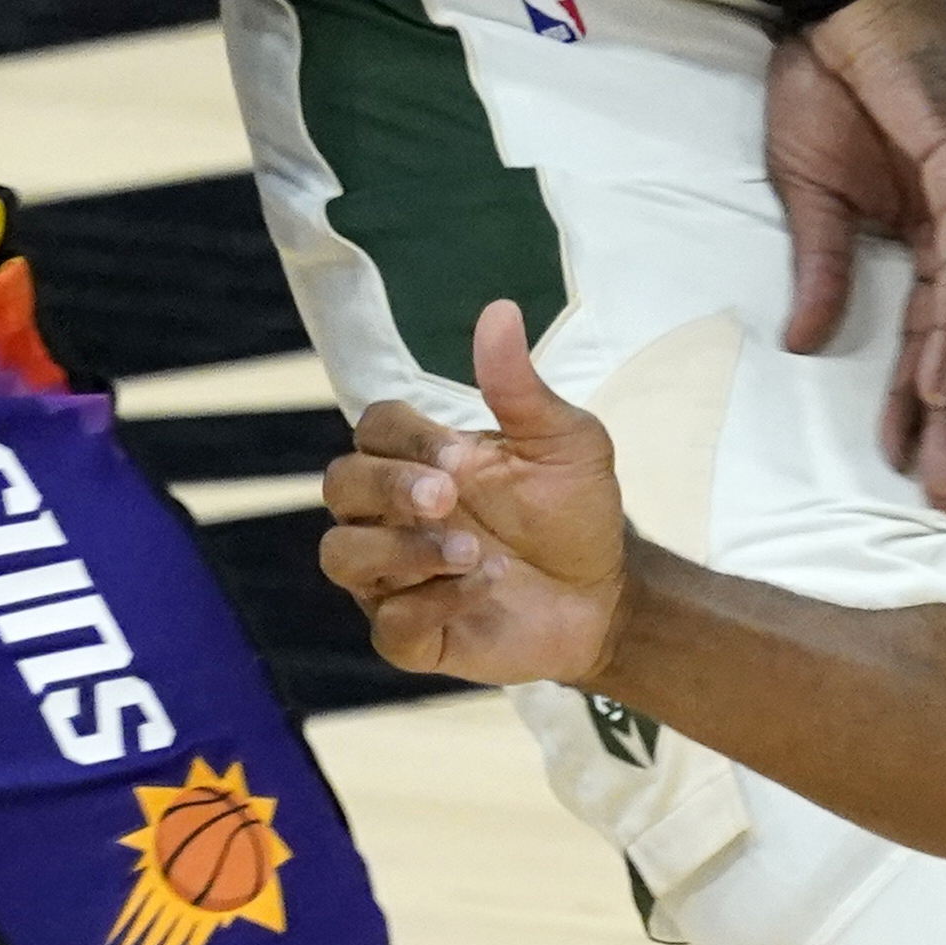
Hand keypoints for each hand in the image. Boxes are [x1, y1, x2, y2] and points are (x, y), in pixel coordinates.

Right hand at [316, 300, 632, 684]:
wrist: (607, 596)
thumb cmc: (575, 511)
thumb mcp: (565, 443)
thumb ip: (522, 387)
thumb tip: (499, 310)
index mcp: (423, 458)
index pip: (372, 429)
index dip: (403, 439)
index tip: (459, 455)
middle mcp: (393, 514)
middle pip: (338, 486)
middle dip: (386, 488)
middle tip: (447, 497)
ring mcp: (394, 575)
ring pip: (341, 555)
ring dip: (400, 550)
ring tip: (471, 551)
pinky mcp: (410, 634)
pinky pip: (386, 622)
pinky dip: (431, 603)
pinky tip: (485, 588)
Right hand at [776, 0, 945, 514]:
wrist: (838, 2)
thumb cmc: (831, 84)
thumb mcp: (813, 195)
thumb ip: (824, 268)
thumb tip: (806, 343)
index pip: (945, 337)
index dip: (926, 405)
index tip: (910, 468)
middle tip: (936, 497)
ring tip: (934, 456)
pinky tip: (936, 373)